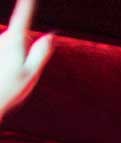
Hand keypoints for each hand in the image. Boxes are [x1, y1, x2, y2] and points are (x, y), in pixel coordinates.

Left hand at [0, 0, 52, 122]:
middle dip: (21, 51)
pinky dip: (3, 64)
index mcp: (14, 42)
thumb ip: (41, 53)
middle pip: (17, 37)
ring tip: (5, 79)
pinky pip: (3, 54)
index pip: (23, 16)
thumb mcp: (31, 74)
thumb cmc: (8, 91)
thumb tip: (51, 35)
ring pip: (7, 47)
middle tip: (18, 76)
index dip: (27, 4)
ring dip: (8, 60)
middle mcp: (1, 39)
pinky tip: (1, 76)